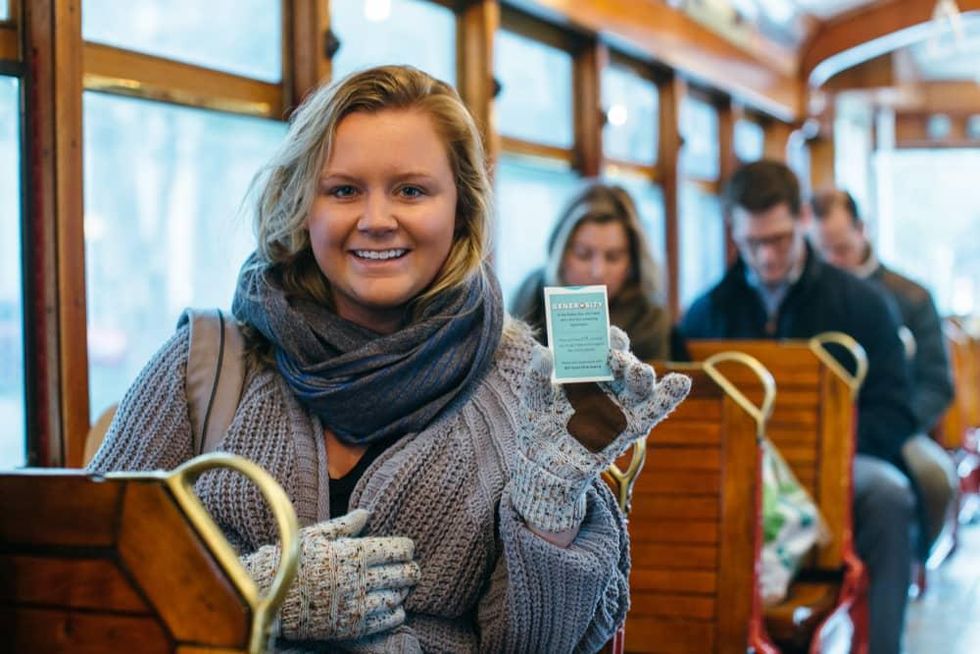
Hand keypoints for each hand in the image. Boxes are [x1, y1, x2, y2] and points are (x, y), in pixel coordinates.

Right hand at [242, 509, 420, 640]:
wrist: (270, 597)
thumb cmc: (293, 561)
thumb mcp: (317, 536)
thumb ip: (345, 525)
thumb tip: (366, 513)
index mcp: (352, 553)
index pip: (396, 550)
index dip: (406, 548)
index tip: (406, 549)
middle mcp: (358, 579)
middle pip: (402, 574)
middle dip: (411, 570)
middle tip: (411, 569)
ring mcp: (355, 604)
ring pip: (396, 597)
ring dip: (403, 591)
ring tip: (401, 587)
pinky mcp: (351, 626)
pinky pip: (385, 620)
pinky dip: (396, 613)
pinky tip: (394, 607)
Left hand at [512, 327, 689, 532]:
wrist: (544, 465)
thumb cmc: (541, 425)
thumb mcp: (533, 399)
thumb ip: (537, 376)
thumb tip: (543, 352)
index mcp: (587, 369)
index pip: (600, 345)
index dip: (603, 336)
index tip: (601, 331)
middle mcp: (608, 383)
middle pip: (622, 361)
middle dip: (621, 355)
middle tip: (611, 356)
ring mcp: (621, 404)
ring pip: (639, 383)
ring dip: (641, 373)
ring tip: (638, 372)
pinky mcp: (630, 427)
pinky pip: (654, 410)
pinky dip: (669, 396)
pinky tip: (680, 383)